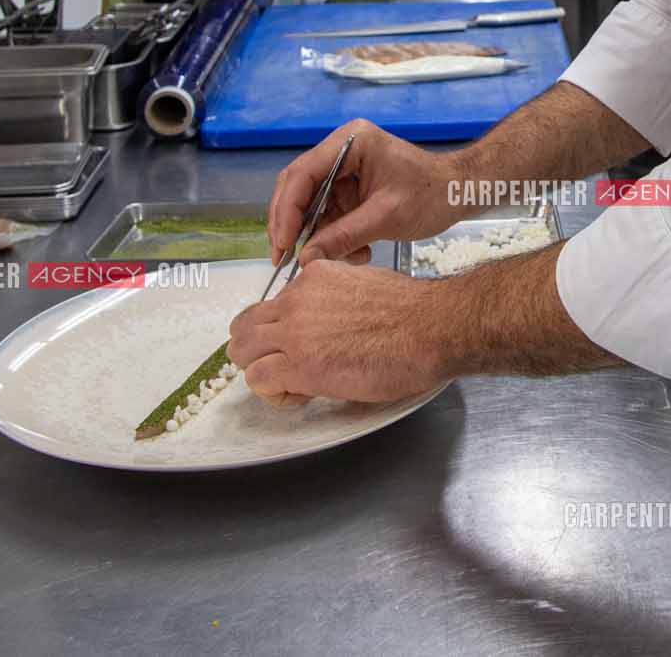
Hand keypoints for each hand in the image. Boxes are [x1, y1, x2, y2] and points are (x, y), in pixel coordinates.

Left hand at [228, 259, 446, 405]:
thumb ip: (334, 295)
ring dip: (262, 371)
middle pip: (244, 326)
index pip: (272, 304)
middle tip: (283, 366)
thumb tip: (330, 314)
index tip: (301, 343)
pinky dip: (274, 392)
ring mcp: (294, 332)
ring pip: (242, 352)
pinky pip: (259, 379)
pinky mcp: (299, 364)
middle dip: (258, 350)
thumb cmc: (411, 313)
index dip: (280, 330)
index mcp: (314, 276)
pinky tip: (300, 393)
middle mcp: (297, 299)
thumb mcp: (364, 283)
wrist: (428, 329)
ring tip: (292, 383)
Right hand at [265, 119, 473, 263]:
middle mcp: (342, 151)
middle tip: (284, 259)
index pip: (302, 174)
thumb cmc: (432, 194)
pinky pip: (329, 215)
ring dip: (319, 237)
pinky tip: (358, 253)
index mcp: (351, 142)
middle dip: (293, 226)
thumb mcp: (386, 217)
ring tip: (340, 259)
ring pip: (311, 206)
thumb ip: (344, 236)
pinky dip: (335, 237)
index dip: (286, 212)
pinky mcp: (350, 189)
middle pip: (298, 189)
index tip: (282, 245)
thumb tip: (305, 259)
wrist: (459, 194)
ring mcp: (344, 170)